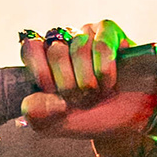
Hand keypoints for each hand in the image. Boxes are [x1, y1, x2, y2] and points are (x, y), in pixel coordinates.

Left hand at [20, 21, 156, 142]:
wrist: (125, 122)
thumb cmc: (90, 117)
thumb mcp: (53, 124)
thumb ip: (34, 113)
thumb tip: (43, 97)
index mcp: (44, 60)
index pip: (30, 49)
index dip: (42, 74)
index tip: (54, 93)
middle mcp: (63, 42)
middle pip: (55, 51)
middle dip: (70, 84)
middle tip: (81, 98)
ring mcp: (86, 34)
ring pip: (79, 48)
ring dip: (90, 81)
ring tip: (98, 93)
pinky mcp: (109, 32)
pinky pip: (101, 46)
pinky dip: (105, 70)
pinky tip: (109, 82)